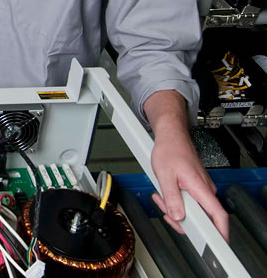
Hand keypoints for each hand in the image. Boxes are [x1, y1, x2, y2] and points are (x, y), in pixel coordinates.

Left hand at [145, 90, 228, 239]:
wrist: (171, 136)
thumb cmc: (170, 150)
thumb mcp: (165, 175)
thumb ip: (172, 198)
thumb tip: (178, 215)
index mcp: (201, 188)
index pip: (218, 215)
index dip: (220, 232)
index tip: (217, 244)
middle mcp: (205, 190)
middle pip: (201, 217)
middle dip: (180, 218)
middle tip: (165, 209)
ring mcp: (201, 189)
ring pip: (191, 210)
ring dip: (174, 208)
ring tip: (161, 196)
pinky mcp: (196, 188)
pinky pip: (188, 202)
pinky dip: (175, 201)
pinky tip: (165, 194)